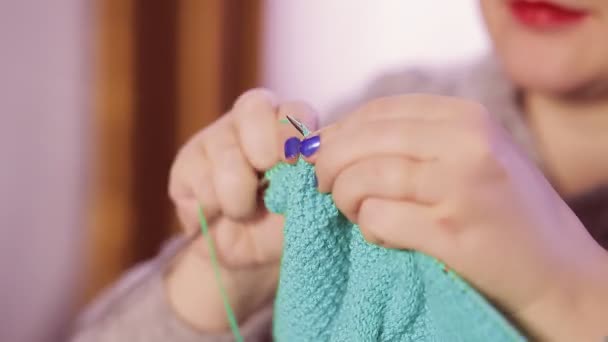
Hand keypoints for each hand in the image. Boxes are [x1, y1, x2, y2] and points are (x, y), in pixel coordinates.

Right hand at [166, 89, 317, 331]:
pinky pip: (191, 174)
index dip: (294, 133)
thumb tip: (315, 162)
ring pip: (221, 146)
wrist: (247, 261)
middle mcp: (254, 125)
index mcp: (293, 131)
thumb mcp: (308, 209)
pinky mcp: (187, 164)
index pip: (296, 109)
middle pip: (254, 107)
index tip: (296, 166)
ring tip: (239, 210)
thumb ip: (309, 183)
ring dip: (232, 187)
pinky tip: (213, 212)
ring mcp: (218, 140)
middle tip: (263, 180)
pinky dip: (204, 199)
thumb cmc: (288, 230)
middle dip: (259, 149)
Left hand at [303, 94, 607, 339]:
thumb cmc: (503, 210)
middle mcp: (465, 143)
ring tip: (355, 211)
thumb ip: (414, 140)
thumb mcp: (470, 155)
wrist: (557, 269)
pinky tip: (383, 235)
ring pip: (364, 178)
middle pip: (364, 141)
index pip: (378, 111)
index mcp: (467, 117)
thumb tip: (333, 139)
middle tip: (324, 185)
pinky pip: (379, 219)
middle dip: (329, 164)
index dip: (340, 132)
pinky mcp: (451, 232)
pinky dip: (368, 228)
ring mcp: (459, 187)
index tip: (323, 154)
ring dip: (345, 198)